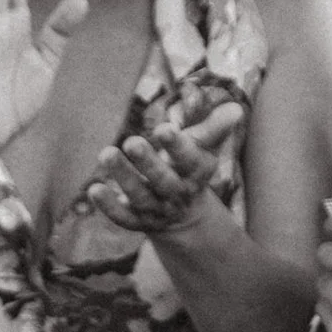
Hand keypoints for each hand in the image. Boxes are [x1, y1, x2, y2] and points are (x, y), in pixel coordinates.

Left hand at [83, 105, 244, 238]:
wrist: (184, 213)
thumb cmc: (190, 167)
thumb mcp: (204, 147)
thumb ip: (214, 128)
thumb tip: (236, 111)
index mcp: (196, 173)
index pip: (190, 160)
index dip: (178, 147)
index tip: (164, 130)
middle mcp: (177, 194)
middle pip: (163, 181)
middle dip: (149, 163)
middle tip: (132, 141)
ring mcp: (156, 210)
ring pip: (140, 197)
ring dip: (123, 177)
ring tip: (106, 154)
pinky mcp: (137, 221)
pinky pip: (123, 217)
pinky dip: (108, 206)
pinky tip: (94, 189)